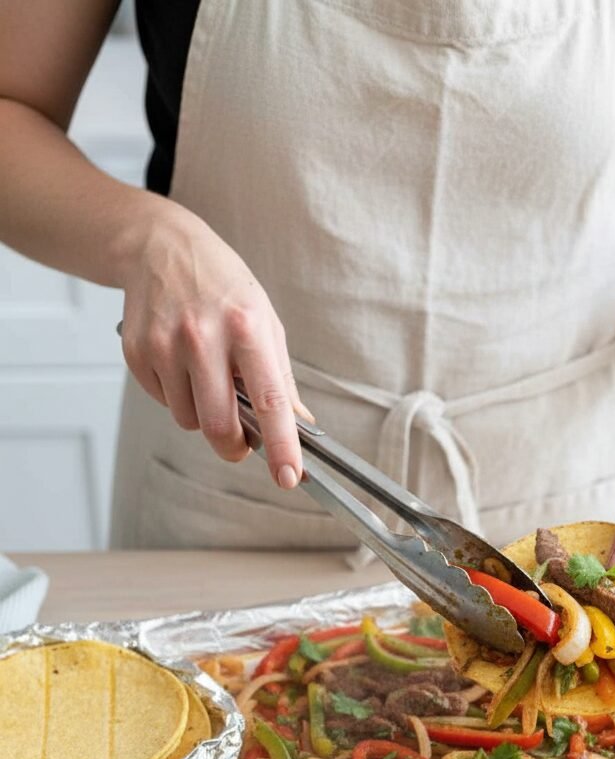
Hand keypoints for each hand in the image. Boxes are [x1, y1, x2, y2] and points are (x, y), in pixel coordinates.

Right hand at [119, 200, 310, 486]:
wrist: (161, 247)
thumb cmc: (222, 288)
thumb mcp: (265, 322)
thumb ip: (281, 379)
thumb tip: (300, 427)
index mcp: (246, 327)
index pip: (269, 400)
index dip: (280, 445)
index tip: (288, 476)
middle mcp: (203, 335)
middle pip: (219, 425)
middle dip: (233, 446)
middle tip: (240, 441)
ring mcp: (165, 344)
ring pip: (188, 420)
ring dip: (202, 414)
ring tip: (206, 377)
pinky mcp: (137, 352)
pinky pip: (162, 403)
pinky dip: (176, 396)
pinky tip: (180, 365)